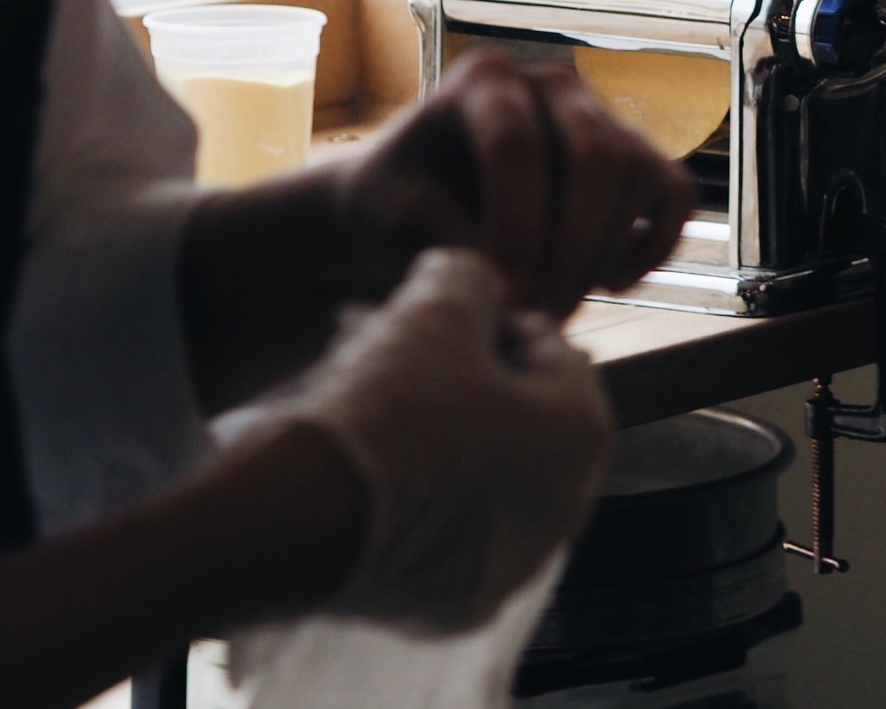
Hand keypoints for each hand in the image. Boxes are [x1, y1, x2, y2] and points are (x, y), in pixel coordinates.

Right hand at [278, 249, 611, 631]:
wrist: (301, 522)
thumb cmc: (390, 407)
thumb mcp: (436, 305)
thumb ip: (471, 277)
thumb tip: (475, 284)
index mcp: (583, 433)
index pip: (552, 349)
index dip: (492, 318)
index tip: (438, 312)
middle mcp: (565, 507)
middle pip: (518, 416)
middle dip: (462, 376)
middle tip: (400, 350)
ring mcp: (512, 566)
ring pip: (482, 473)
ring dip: (438, 432)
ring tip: (371, 398)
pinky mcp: (456, 607)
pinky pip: (446, 531)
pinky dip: (417, 495)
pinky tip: (367, 463)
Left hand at [339, 46, 696, 315]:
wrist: (416, 204)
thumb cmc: (397, 206)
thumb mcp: (395, 217)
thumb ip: (448, 237)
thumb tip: (512, 278)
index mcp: (484, 80)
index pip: (517, 140)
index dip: (515, 220)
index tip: (502, 290)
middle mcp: (553, 84)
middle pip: (595, 154)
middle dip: (571, 244)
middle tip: (538, 310)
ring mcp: (601, 116)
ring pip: (636, 175)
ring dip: (602, 254)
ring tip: (554, 308)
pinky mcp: (636, 156)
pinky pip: (675, 193)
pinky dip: (656, 244)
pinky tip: (610, 283)